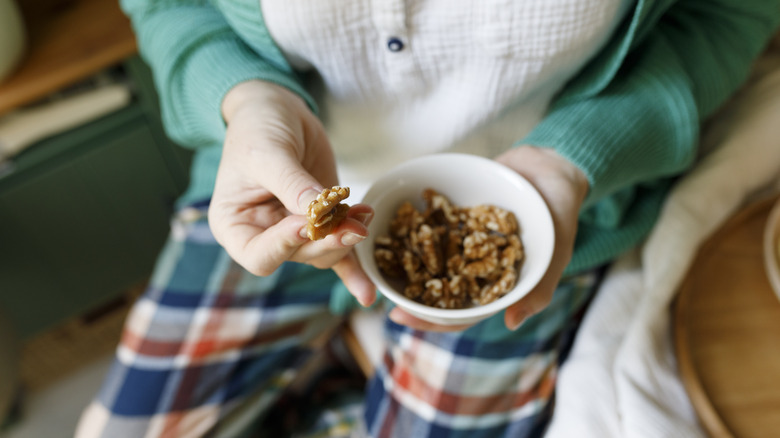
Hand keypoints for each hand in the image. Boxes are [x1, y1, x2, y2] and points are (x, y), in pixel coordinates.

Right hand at [208, 80, 376, 305]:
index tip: (306, 222)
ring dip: (347, 240)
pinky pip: (337, 253)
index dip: (285, 245)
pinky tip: (368, 291)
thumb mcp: (269, 154)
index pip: (259, 255)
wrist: (277, 110)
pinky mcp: (320, 223)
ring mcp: (293, 231)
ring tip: (364, 215)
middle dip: (327, 243)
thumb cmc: (258, 128)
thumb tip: (321, 215)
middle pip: (297, 256)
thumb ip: (293, 186)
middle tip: (353, 228)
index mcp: (234, 225)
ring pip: (323, 253)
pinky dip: (353, 269)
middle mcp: (263, 235)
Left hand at [389, 146, 588, 331]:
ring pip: (429, 260)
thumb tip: (512, 323)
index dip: (432, 320)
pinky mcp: (455, 216)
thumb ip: (536, 288)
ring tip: (377, 263)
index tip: (402, 316)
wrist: (552, 167)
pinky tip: (390, 225)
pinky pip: (431, 225)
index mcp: (494, 286)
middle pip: (436, 293)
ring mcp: (463, 242)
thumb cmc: (559, 213)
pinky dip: (413, 227)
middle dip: (410, 298)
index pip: (460, 314)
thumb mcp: (555, 252)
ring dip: (406, 264)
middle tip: (382, 297)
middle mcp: (474, 268)